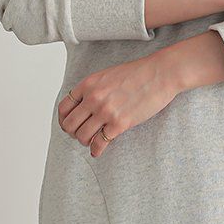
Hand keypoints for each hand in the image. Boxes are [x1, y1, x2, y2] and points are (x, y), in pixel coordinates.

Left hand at [58, 52, 180, 156]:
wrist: (160, 74)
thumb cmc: (138, 73)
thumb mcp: (108, 75)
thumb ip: (93, 89)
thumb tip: (84, 106)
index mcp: (88, 84)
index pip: (64, 108)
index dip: (64, 120)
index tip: (70, 125)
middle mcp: (93, 98)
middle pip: (69, 125)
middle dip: (73, 133)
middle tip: (81, 134)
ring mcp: (106, 111)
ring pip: (82, 136)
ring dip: (85, 141)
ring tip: (93, 140)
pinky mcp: (120, 123)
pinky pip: (99, 143)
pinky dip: (96, 150)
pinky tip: (98, 150)